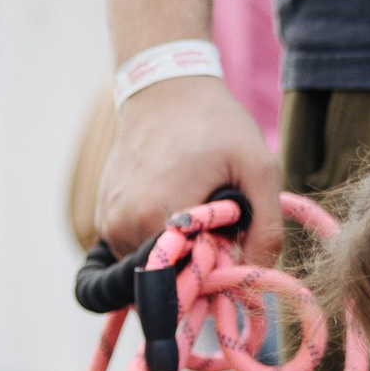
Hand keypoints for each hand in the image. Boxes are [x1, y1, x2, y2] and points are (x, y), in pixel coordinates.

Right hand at [97, 78, 283, 268]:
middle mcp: (123, 227)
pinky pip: (134, 250)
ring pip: (150, 266)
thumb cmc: (216, 123)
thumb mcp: (258, 167)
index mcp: (157, 217)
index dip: (217, 273)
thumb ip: (266, 227)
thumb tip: (258, 276)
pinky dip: (156, 240)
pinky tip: (172, 204)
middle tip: (217, 226)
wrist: (165, 88)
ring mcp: (108, 224)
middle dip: (197, 263)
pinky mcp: (103, 218)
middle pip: (169, 275)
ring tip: (194, 210)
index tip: (232, 245)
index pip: (188, 282)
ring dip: (176, 252)